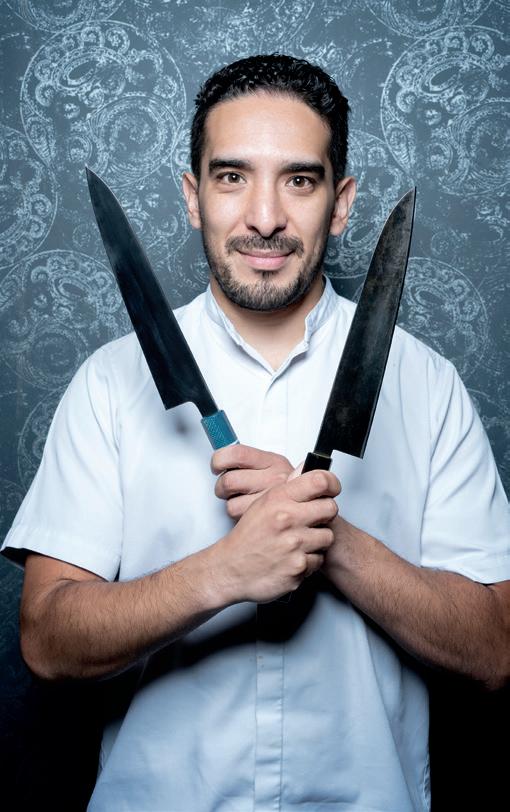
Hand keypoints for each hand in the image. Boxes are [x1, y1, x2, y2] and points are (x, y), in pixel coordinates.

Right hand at [209, 470, 340, 603]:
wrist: (231, 569)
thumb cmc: (247, 538)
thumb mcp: (262, 504)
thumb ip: (287, 487)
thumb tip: (305, 469)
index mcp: (278, 499)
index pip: (319, 481)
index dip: (331, 484)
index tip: (331, 489)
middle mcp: (287, 519)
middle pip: (330, 508)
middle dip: (324, 515)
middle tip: (312, 520)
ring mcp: (293, 544)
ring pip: (327, 536)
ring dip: (317, 541)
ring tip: (300, 542)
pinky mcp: (298, 567)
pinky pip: (319, 560)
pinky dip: (310, 561)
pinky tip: (294, 557)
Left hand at [211, 444, 294, 519]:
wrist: (312, 503)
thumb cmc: (284, 485)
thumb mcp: (272, 465)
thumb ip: (248, 459)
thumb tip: (220, 457)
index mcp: (272, 461)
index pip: (237, 454)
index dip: (219, 460)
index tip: (217, 465)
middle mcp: (274, 478)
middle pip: (229, 480)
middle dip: (221, 486)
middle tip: (226, 487)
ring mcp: (270, 500)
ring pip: (230, 503)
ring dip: (230, 503)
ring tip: (240, 500)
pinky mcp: (265, 519)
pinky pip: (237, 516)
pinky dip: (237, 515)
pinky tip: (247, 511)